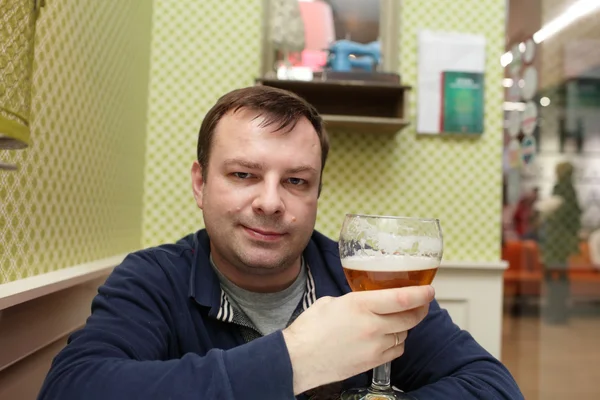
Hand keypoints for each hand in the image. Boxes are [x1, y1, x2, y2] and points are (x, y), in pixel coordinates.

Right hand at [282, 285, 433, 394]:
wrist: (298, 359)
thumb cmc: (310, 329)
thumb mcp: (332, 302)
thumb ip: (355, 300)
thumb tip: (367, 300)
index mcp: (360, 304)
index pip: (402, 298)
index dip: (421, 294)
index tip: (429, 290)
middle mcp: (372, 325)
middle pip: (410, 317)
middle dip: (420, 309)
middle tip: (421, 303)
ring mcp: (375, 346)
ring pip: (404, 333)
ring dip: (404, 325)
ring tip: (395, 320)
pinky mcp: (373, 362)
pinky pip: (397, 350)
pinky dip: (397, 342)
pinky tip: (387, 337)